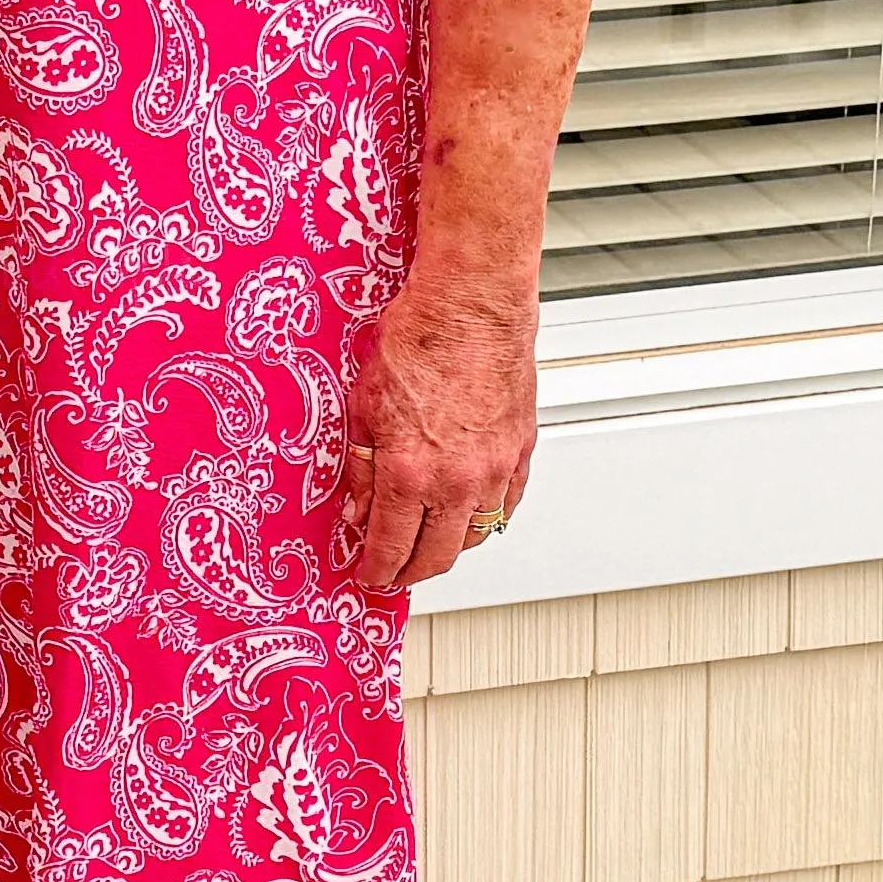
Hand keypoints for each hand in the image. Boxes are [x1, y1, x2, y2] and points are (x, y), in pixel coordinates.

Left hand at [332, 275, 535, 591]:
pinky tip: (469, 515)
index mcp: (411, 473)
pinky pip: (507, 505)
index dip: (378, 571)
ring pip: (476, 536)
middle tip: (395, 573)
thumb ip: (363, 468)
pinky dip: (486, 519)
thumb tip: (361, 508)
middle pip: (438, 555)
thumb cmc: (419, 340)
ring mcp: (495, 469)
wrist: (471, 305)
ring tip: (429, 546)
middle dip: (412, 572)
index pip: (392, 547)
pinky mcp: (521, 451)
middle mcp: (458, 481)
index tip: (370, 576)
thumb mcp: (363, 406)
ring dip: (450, 548)